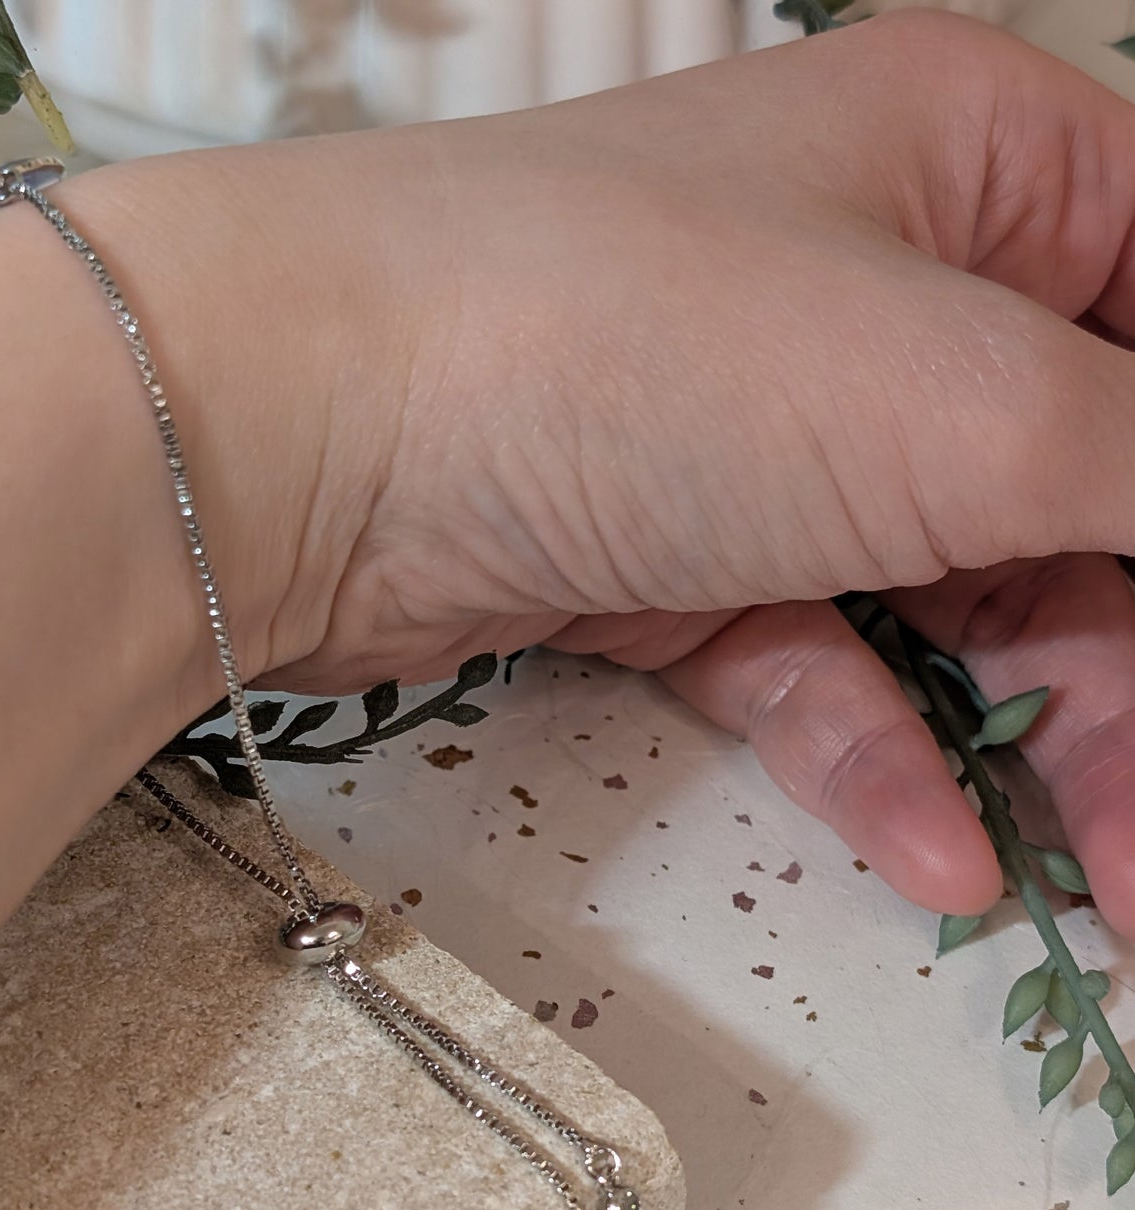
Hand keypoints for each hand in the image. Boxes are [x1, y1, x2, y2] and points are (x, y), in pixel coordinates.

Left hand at [105, 11, 1134, 931]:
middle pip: (1074, 490)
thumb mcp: (964, 393)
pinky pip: (808, 662)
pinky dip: (872, 755)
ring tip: (1099, 882)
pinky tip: (938, 860)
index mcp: (971, 172)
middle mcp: (869, 294)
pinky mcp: (664, 556)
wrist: (308, 437)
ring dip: (1034, 740)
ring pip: (950, 597)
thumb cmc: (630, 340)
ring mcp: (757, 437)